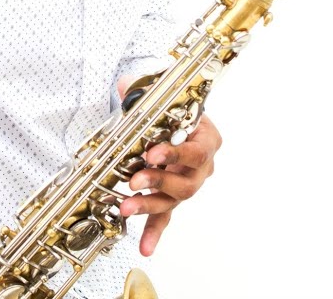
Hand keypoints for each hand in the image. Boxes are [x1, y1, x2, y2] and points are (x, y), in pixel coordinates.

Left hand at [114, 75, 223, 256]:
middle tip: (134, 181)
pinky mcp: (172, 197)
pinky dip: (154, 231)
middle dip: (158, 182)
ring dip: (149, 205)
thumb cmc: (171, 106)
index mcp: (206, 139)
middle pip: (186, 182)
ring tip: (126, 207)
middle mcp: (202, 167)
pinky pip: (165, 217)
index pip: (197, 151)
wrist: (173, 116)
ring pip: (173, 201)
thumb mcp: (158, 92)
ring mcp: (188, 184)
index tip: (152, 154)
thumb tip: (125, 85)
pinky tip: (145, 246)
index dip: (175, 154)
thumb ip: (142, 88)